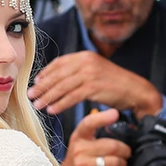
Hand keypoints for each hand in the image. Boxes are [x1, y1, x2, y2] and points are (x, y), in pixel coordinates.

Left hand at [28, 51, 162, 116]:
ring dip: (48, 97)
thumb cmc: (114, 84)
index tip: (36, 82)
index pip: (59, 63)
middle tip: (30, 95)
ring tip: (38, 105)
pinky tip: (52, 110)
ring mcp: (90, 74)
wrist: (135, 90)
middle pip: (58, 75)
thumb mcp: (95, 71)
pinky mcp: (93, 87)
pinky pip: (71, 97)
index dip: (46, 73)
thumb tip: (57, 80)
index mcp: (85, 55)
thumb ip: (78, 72)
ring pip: (62, 87)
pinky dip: (60, 104)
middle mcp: (86, 61)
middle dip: (42, 86)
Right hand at [61, 109, 132, 165]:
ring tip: (121, 165)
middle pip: (112, 146)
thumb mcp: (81, 143)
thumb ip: (95, 133)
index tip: (115, 114)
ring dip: (123, 165)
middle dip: (125, 150)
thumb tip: (116, 122)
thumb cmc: (79, 159)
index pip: (89, 123)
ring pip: (114, 162)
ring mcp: (83, 165)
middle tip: (127, 153)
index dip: (102, 118)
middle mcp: (79, 149)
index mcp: (78, 137)